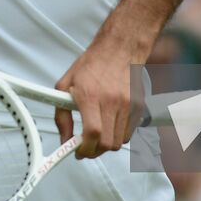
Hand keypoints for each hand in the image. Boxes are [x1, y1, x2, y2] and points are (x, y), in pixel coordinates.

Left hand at [55, 40, 143, 158]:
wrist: (119, 49)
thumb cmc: (92, 64)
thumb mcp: (65, 85)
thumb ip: (62, 116)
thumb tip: (64, 139)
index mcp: (90, 95)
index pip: (91, 132)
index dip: (84, 149)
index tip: (77, 151)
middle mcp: (111, 101)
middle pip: (106, 143)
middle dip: (94, 151)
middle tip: (86, 147)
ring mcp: (127, 105)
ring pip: (118, 142)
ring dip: (105, 144)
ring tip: (98, 135)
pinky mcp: (138, 107)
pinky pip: (128, 134)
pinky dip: (118, 136)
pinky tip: (110, 125)